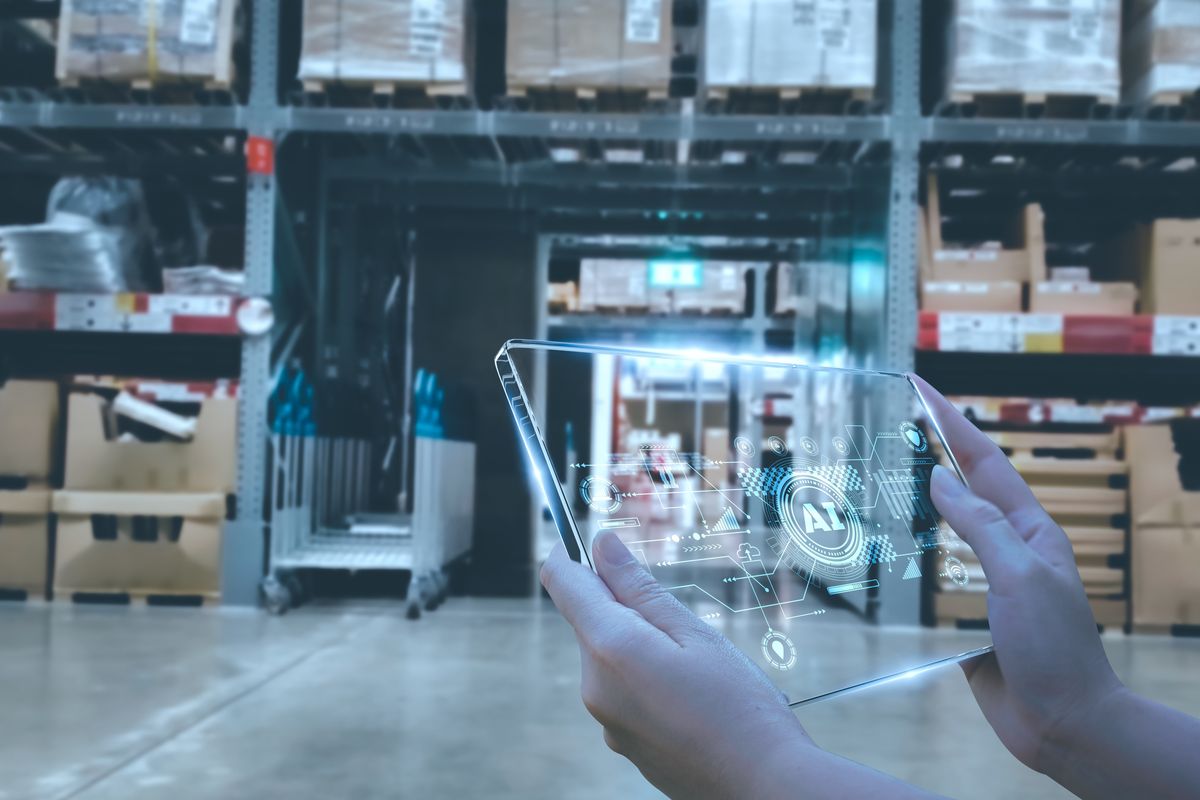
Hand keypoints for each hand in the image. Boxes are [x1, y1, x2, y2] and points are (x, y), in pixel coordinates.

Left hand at [539, 532, 809, 798]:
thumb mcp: (693, 633)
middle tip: (680, 619)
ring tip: (696, 666)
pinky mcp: (622, 742)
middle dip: (623, 605)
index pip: (564, 583)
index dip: (571, 554)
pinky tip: (691, 696)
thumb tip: (601, 545)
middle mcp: (594, 686)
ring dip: (639, 644)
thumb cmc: (740, 707)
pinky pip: (622, 691)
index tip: (590, 542)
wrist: (763, 787)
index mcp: (610, 648)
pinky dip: (646, 679)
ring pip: (608, 656)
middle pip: (590, 620)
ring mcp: (605, 720)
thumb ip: (639, 588)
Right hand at [916, 375, 1123, 772]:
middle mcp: (1008, 551)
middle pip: (963, 490)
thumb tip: (941, 478)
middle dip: (931, 452)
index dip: (951, 421)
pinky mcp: (967, 618)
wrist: (1064, 724)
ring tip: (876, 481)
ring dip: (914, 504)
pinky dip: (908, 561)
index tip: (919, 387)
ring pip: (944, 533)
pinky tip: (882, 558)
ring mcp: (987, 584)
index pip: (983, 462)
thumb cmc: (1054, 650)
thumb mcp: (1021, 576)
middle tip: (891, 425)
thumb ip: (981, 525)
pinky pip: (933, 580)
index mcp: (1029, 531)